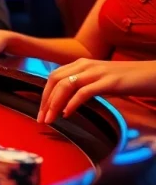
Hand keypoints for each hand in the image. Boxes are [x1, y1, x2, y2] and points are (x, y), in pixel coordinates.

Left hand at [38, 59, 155, 122]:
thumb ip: (84, 85)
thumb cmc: (128, 80)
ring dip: (54, 104)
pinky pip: (84, 92)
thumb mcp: (101, 80)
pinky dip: (72, 103)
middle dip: (45, 101)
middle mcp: (86, 65)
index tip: (41, 112)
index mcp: (82, 63)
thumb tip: (67, 102)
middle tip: (41, 119)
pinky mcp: (109, 81)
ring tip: (50, 120)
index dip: (44, 94)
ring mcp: (97, 72)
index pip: (54, 77)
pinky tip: (67, 114)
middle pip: (55, 80)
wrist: (154, 74)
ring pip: (66, 85)